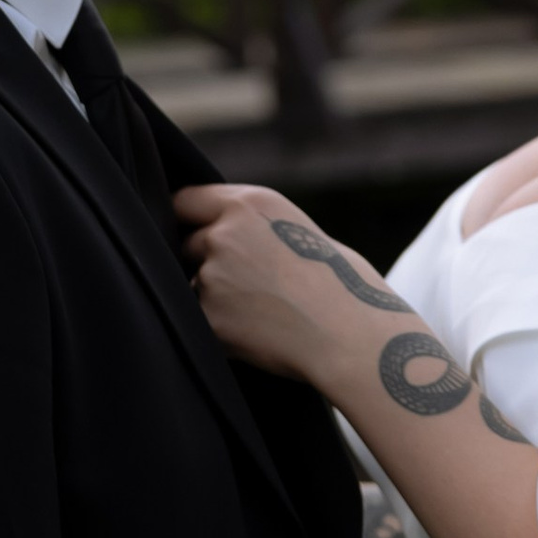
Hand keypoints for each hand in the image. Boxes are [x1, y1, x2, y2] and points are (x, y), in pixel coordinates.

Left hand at [173, 183, 405, 382]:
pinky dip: (219, 331)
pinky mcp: (210, 317)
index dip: (187, 221)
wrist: (353, 336)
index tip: (188, 235)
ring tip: (261, 316)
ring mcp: (213, 275)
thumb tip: (227, 233)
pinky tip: (257, 336)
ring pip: (194, 287)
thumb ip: (255, 227)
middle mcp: (225, 232)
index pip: (185, 201)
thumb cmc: (344, 287)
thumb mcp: (300, 232)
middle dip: (204, 263)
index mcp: (250, 204)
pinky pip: (201, 323)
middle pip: (187, 245)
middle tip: (245, 287)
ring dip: (213, 300)